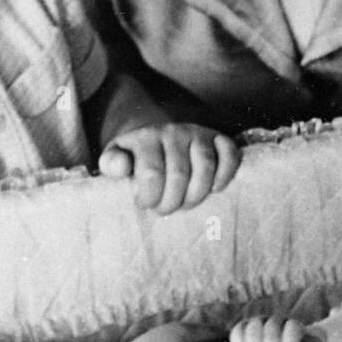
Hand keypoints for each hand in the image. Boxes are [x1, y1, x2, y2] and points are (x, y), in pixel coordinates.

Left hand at [98, 123, 239, 213]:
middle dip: (173, 201)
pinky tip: (215, 189)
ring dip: (197, 194)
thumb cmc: (136, 156)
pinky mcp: (218, 138)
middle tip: (165, 209)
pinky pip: (229, 154)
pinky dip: (225, 174)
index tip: (147, 204)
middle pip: (180, 175)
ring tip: (186, 204)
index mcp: (146, 138)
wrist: (156, 134)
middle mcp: (173, 132)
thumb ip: (112, 163)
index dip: (151, 197)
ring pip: (205, 167)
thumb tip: (122, 166)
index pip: (151, 173)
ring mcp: (198, 133)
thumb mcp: (116, 157)